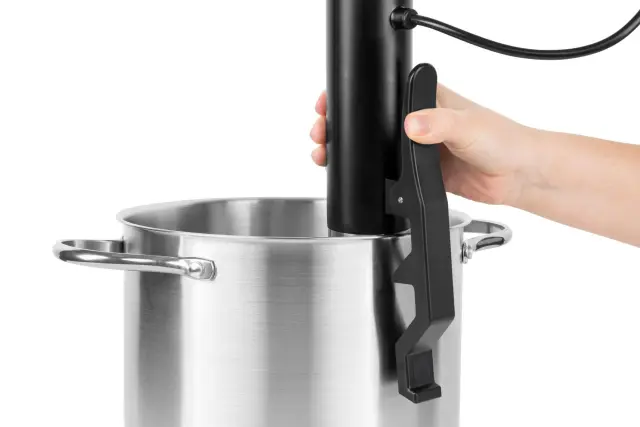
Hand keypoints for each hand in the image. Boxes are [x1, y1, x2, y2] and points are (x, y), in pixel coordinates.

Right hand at [310, 86, 539, 205]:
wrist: (517, 176)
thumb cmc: (503, 140)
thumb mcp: (468, 126)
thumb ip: (439, 123)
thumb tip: (412, 125)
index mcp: (427, 100)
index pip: (381, 93)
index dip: (353, 98)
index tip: (331, 104)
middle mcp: (418, 121)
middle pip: (369, 121)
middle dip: (341, 125)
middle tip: (322, 132)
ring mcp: (416, 148)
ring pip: (374, 148)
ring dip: (351, 151)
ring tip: (327, 153)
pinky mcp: (419, 172)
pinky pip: (387, 172)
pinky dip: (368, 174)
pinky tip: (355, 176)